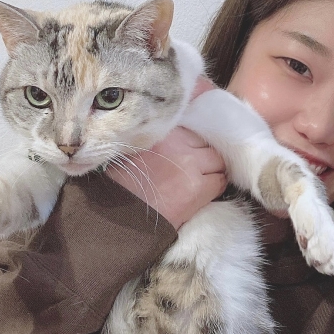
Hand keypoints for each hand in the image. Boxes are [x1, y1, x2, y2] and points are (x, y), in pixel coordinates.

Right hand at [106, 77, 226, 229]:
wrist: (113, 216)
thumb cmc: (118, 183)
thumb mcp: (131, 146)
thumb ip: (153, 135)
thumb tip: (174, 126)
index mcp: (159, 129)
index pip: (192, 117)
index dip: (195, 129)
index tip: (196, 132)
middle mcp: (178, 142)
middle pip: (207, 139)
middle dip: (204, 149)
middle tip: (196, 160)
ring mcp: (191, 164)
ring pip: (218, 159)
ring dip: (212, 167)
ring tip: (200, 175)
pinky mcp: (198, 188)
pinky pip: (220, 180)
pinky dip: (215, 184)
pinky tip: (203, 189)